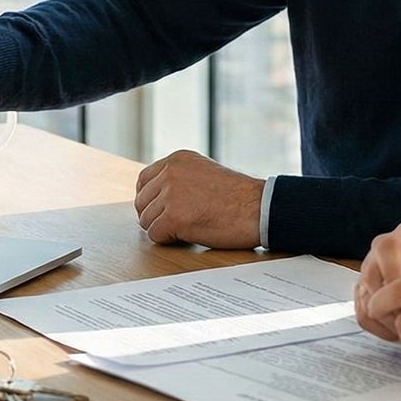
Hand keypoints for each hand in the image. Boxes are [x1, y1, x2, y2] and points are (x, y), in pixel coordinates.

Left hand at [134, 150, 263, 248]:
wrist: (259, 208)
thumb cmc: (238, 197)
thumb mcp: (204, 173)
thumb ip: (179, 178)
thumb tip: (154, 198)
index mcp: (177, 159)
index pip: (144, 180)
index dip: (151, 199)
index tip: (162, 209)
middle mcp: (170, 172)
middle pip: (142, 202)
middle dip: (155, 216)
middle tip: (177, 224)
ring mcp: (170, 194)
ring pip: (146, 220)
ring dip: (163, 229)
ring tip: (188, 228)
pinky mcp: (174, 217)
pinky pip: (155, 235)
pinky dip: (168, 240)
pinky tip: (188, 235)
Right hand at [354, 222, 400, 339]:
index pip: (388, 247)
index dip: (393, 272)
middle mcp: (386, 251)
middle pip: (371, 272)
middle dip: (390, 302)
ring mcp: (374, 272)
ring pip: (365, 295)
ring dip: (387, 317)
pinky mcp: (367, 294)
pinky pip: (362, 313)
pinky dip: (381, 328)